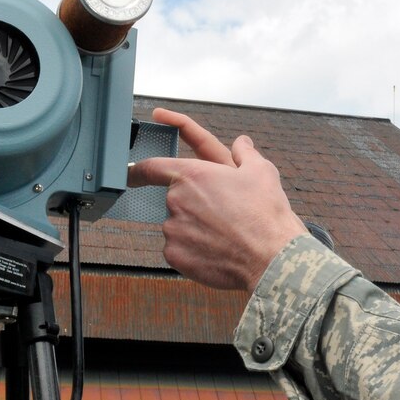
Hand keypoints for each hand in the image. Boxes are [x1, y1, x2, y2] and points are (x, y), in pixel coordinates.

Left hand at [127, 108, 307, 290]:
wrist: (270, 257)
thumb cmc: (266, 213)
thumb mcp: (261, 171)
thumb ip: (245, 152)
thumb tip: (242, 143)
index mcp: (192, 175)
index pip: (151, 167)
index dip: (138, 170)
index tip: (129, 174)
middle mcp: (176, 200)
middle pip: (175, 200)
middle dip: (194, 205)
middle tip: (222, 215)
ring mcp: (173, 230)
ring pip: (178, 225)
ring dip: (196, 228)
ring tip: (226, 234)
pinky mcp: (174, 255)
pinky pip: (179, 248)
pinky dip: (194, 249)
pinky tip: (218, 250)